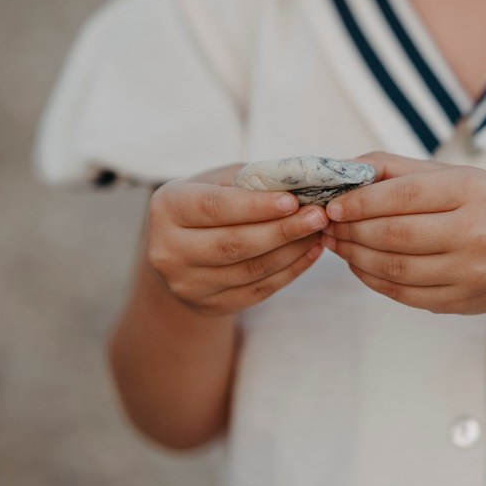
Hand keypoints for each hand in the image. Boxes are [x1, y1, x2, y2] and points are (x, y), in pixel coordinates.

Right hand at [146, 164, 328, 316]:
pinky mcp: (209, 306)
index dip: (255, 206)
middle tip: (318, 217)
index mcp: (167, 208)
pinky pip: (258, 290)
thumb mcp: (218, 181)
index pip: (214, 208)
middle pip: (233, 244)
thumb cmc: (207, 201)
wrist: (180, 248)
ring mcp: (188, 284)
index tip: (293, 201)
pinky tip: (310, 252)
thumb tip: (300, 183)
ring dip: (292, 251)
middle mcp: (168, 251)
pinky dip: (290, 271)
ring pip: (250, 270)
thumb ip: (252, 180)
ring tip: (319, 232)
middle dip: (282, 230)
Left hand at [323, 152, 485, 317]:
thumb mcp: (449, 176)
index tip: (332, 205)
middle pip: (396, 234)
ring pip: (395, 267)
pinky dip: (371, 278)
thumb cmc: (480, 207)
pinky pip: (402, 293)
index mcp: (475, 190)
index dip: (362, 202)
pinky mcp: (461, 301)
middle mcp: (479, 232)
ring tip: (336, 242)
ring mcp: (472, 272)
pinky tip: (358, 264)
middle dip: (352, 230)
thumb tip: (339, 170)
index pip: (405, 195)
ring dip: (355, 256)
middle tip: (327, 225)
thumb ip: (394, 169)